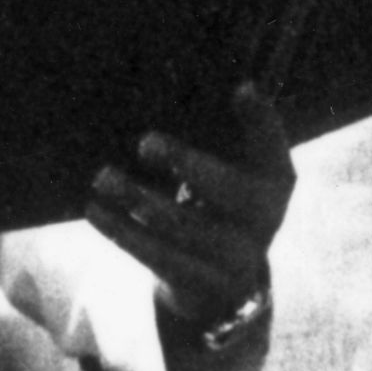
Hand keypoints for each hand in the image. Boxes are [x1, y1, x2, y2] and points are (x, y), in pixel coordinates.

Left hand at [85, 83, 293, 341]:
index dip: (262, 119)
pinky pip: (161, 257)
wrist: (220, 282)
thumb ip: (208, 137)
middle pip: (232, 190)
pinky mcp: (205, 284)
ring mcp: (240, 257)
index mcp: (275, 178)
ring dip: (140, 200)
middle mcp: (265, 218)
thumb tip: (159, 85)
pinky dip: (124, 232)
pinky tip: (97, 210)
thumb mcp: (224, 169)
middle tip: (146, 143)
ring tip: (104, 177)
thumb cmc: (212, 203)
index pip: (272, 144)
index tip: (242, 88)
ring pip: (186, 227)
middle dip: (189, 164)